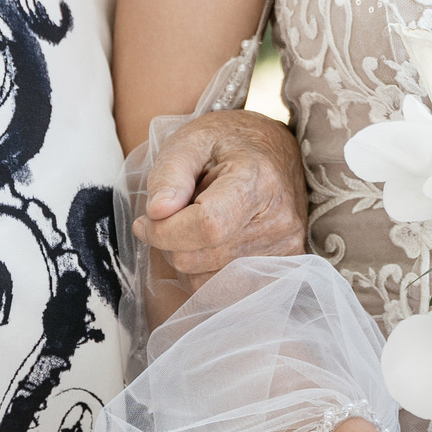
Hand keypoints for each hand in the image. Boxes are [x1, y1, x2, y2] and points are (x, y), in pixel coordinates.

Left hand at [135, 109, 308, 281]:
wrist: (273, 151)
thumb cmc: (226, 143)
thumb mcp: (190, 140)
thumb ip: (169, 173)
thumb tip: (156, 213)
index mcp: (256, 181)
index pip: (207, 226)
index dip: (165, 230)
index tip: (146, 219)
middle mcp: (278, 221)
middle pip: (198, 259)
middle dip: (170, 242)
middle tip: (174, 215)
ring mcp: (285, 249)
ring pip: (205, 282)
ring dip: (187, 259)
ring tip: (198, 226)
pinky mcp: (284, 267)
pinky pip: (224, 290)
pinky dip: (206, 272)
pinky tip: (213, 244)